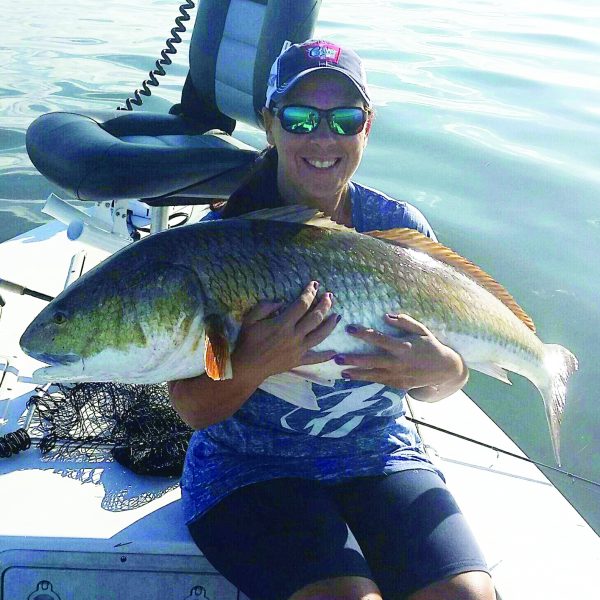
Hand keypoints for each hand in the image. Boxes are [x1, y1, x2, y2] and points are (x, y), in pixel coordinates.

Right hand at [232, 281, 339, 380]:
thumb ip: (265, 307)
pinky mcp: (298, 361)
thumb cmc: (247, 341)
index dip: (310, 293)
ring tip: (337, 316)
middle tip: (330, 296)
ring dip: (330, 324)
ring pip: (320, 335)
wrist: (247, 367)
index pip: (302, 304)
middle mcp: (294, 336)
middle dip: (324, 304)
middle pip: (315, 317)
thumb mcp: (250, 319)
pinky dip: (325, 356)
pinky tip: (334, 352)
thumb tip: (281, 302)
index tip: (314, 285)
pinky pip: (315, 358)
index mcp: (283, 324)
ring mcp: (298, 349)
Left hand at [334, 313, 467, 400]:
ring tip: (341, 371)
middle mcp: (399, 362)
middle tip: (337, 358)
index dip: (363, 333)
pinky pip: (379, 382)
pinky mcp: (399, 384)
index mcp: (403, 346)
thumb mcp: (421, 330)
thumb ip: (404, 322)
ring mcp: (398, 375)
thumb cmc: (430, 345)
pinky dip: (365, 380)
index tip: (349, 328)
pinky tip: (352, 378)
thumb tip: (386, 315)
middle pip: (372, 361)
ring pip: (373, 375)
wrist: (445, 369)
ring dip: (356, 373)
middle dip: (354, 359)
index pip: (379, 339)